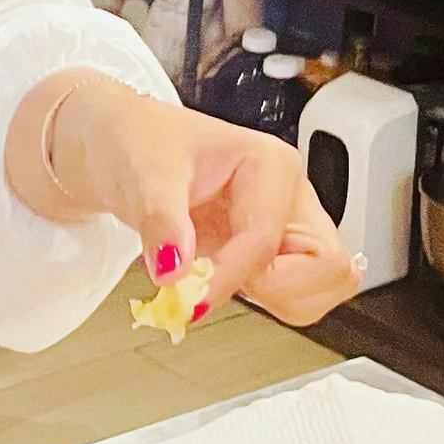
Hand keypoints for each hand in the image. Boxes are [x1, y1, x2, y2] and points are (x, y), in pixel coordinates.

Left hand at [44, 75, 361, 327]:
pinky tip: (214, 283)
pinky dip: (259, 303)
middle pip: (328, 267)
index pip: (269, 239)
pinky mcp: (269, 253)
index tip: (190, 296)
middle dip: (276, 289)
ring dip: (271, 300)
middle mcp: (288, 197)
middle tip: (213, 282)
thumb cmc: (137, 140)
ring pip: (320, 287)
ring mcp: (284, 227)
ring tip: (211, 278)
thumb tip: (174, 268)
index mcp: (271, 165)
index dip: (230, 275)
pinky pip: (290, 294)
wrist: (116, 143)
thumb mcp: (143, 173)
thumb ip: (162, 221)